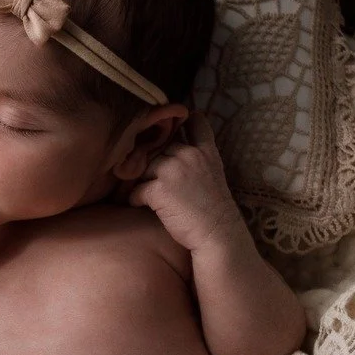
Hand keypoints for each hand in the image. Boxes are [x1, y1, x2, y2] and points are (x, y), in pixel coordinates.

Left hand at [128, 112, 245, 254]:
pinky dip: (136, 199)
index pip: (196, 122)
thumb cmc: (213, 210)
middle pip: (160, 149)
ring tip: (150, 196)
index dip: (183, 121)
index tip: (174, 129)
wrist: (217, 233)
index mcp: (205, 151)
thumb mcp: (213, 174)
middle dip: (156, 164)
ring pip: (145, 167)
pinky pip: (137, 189)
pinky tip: (144, 206)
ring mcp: (173, 170)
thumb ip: (197, 158)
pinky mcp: (159, 189)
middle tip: (157, 181)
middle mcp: (189, 155)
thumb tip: (171, 151)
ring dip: (144, 181)